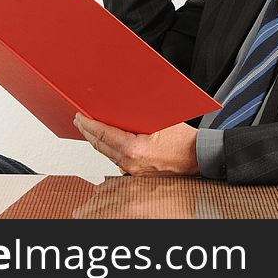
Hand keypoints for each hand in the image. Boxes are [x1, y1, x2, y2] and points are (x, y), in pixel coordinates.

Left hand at [74, 113, 200, 175]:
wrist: (198, 157)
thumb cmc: (184, 140)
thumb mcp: (160, 119)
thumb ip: (138, 114)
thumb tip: (121, 103)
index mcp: (134, 149)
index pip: (102, 134)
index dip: (88, 123)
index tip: (80, 116)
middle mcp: (130, 163)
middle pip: (100, 146)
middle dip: (87, 132)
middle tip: (79, 120)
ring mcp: (133, 170)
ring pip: (107, 154)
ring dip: (97, 140)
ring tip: (89, 129)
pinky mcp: (137, 173)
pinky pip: (117, 159)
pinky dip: (109, 149)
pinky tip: (107, 141)